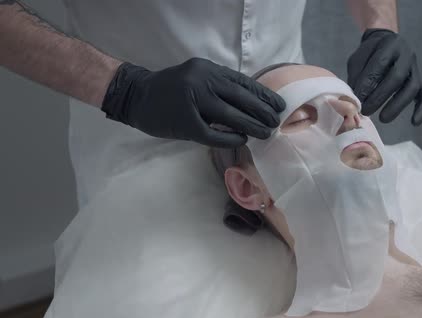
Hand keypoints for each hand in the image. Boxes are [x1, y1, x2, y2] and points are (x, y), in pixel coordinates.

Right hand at [101, 58, 284, 147]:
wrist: (137, 96)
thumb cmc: (171, 90)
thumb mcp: (197, 78)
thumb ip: (220, 87)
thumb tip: (252, 104)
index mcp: (207, 69)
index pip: (242, 82)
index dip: (263, 95)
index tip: (279, 105)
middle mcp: (201, 80)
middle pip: (240, 98)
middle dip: (262, 111)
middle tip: (277, 122)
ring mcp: (192, 101)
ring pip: (230, 116)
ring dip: (251, 126)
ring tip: (266, 134)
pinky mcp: (184, 122)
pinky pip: (213, 134)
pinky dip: (229, 138)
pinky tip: (241, 140)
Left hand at [347, 29, 421, 124]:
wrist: (386, 42)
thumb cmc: (369, 54)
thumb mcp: (358, 58)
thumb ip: (356, 75)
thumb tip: (355, 98)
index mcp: (389, 45)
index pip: (380, 64)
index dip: (368, 83)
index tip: (357, 99)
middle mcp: (406, 55)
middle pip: (397, 77)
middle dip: (380, 96)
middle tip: (366, 111)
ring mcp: (415, 69)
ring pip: (412, 88)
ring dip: (397, 105)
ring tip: (383, 118)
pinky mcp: (419, 81)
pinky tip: (414, 122)